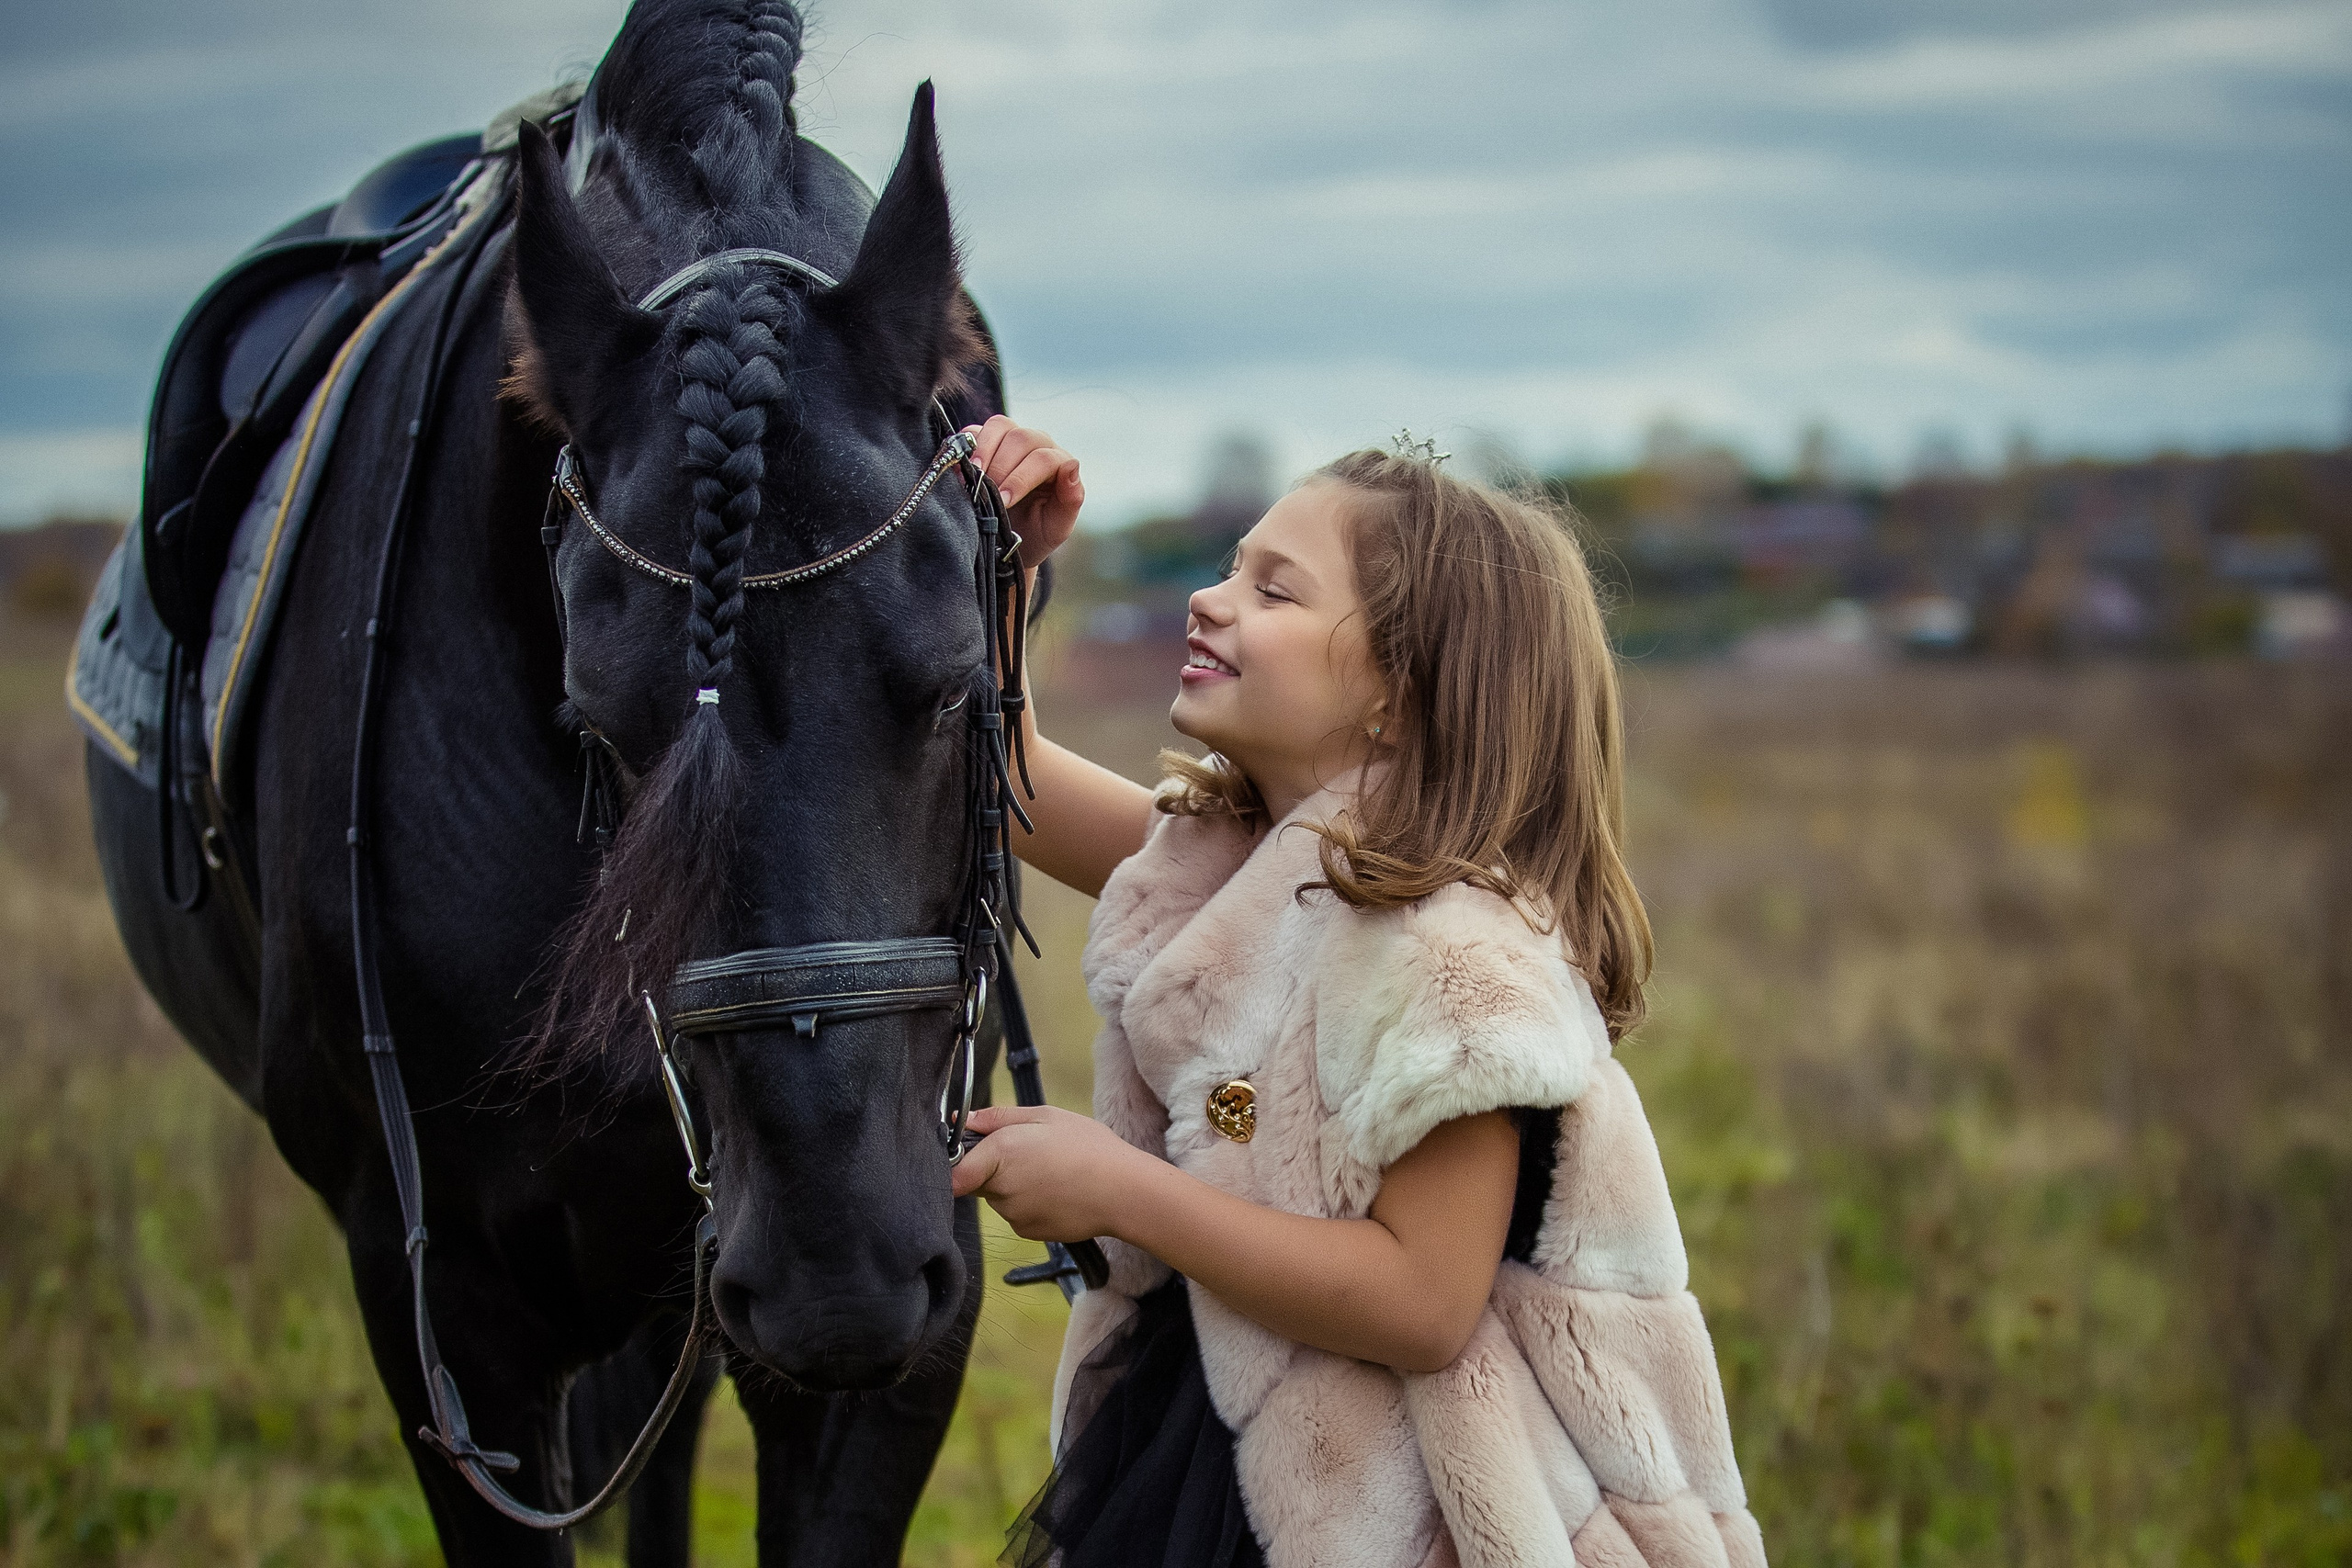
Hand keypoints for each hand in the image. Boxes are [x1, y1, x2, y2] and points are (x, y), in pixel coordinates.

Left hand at [949, 1104, 1150, 1242]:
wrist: (1122, 1192)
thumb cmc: (1089, 1148)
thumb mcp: (1046, 1116)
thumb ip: (999, 1117)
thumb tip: (963, 1120)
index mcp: (1002, 1151)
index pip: (954, 1171)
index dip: (957, 1162)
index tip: (969, 1154)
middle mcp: (1001, 1187)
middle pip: (979, 1179)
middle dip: (994, 1167)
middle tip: (1030, 1153)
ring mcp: (1013, 1214)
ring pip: (999, 1197)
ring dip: (1014, 1185)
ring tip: (1051, 1172)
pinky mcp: (1026, 1231)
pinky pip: (1016, 1214)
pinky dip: (1029, 1204)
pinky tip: (1056, 1191)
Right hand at [965, 415, 1082, 570]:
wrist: (1012, 541)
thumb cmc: (1038, 532)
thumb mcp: (1058, 526)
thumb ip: (1071, 498)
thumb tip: (1071, 465)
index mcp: (1059, 463)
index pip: (1044, 458)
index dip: (1021, 478)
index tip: (1004, 502)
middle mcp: (1038, 444)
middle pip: (1021, 438)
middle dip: (1002, 467)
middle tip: (987, 493)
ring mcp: (1012, 438)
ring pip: (1000, 426)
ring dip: (984, 450)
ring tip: (975, 476)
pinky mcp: (986, 440)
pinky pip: (975, 430)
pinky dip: (967, 445)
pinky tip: (963, 469)